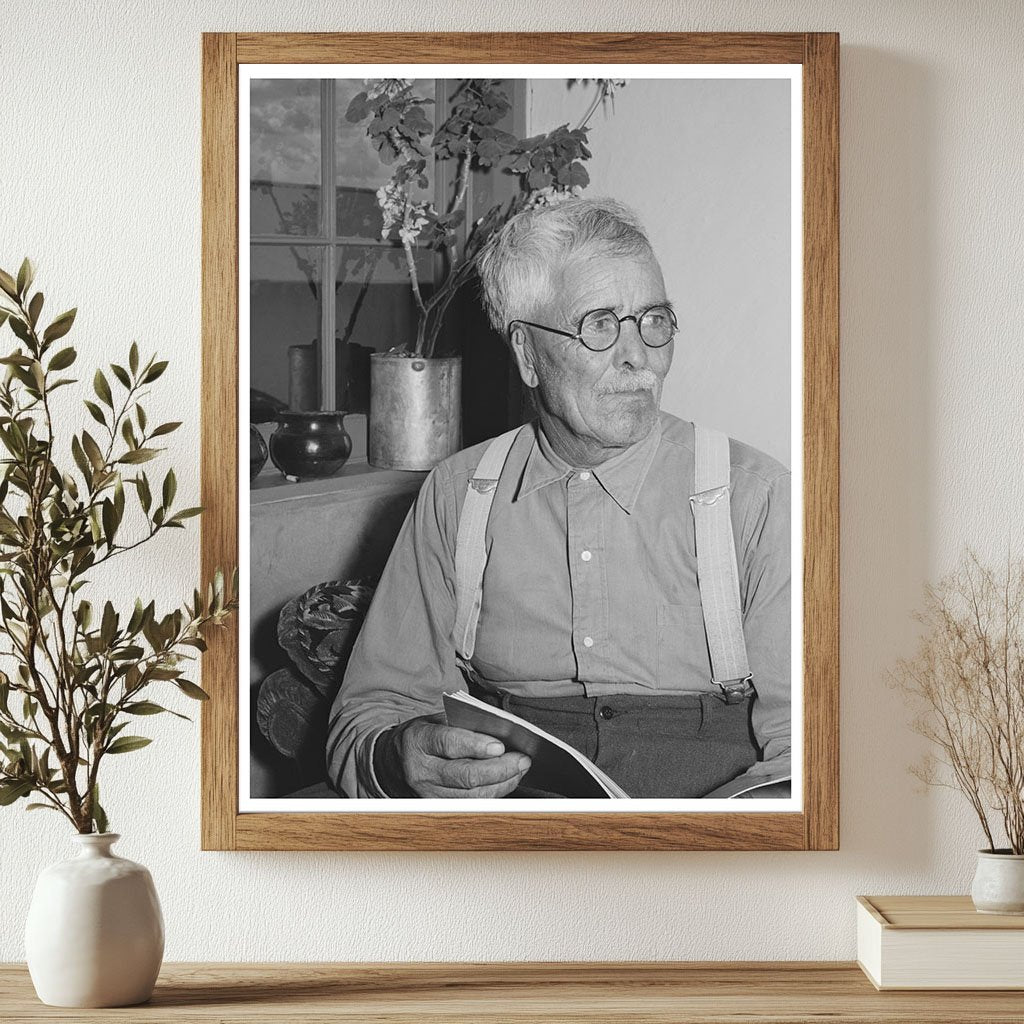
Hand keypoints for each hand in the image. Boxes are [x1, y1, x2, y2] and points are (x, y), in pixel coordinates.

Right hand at [393, 716, 530, 797]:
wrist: (394, 761)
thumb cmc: (423, 736)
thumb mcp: (436, 720)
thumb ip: (463, 724)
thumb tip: (501, 731)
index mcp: (419, 741)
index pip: (449, 744)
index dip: (476, 746)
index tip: (500, 745)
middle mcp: (421, 771)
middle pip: (465, 775)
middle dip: (499, 768)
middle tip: (522, 759)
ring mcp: (428, 794)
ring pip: (472, 795)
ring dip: (502, 783)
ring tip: (520, 768)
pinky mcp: (439, 808)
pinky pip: (472, 804)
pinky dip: (494, 792)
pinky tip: (507, 780)